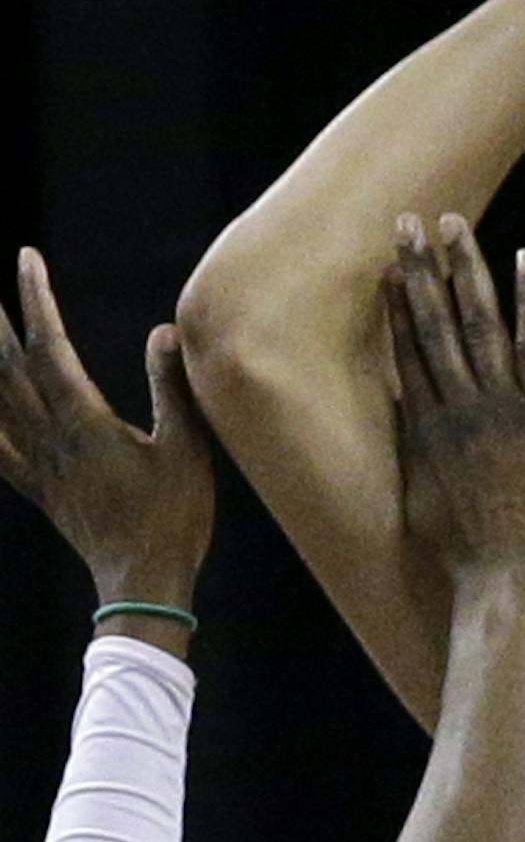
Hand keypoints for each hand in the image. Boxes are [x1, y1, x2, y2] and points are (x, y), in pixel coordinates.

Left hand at [0, 249, 212, 605]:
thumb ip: (172, 388)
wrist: (144, 583)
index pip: (51, 348)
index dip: (36, 300)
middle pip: (10, 370)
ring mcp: (42, 468)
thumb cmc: (174, 519)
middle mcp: (54, 441)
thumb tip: (163, 330)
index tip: (26, 258)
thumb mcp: (188, 449)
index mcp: (86, 425)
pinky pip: (0, 453)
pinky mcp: (43, 492)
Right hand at [385, 215, 524, 575]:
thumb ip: (411, 460)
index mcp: (425, 428)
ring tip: (453, 224)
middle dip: (420, 270)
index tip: (388, 265)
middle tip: (407, 222)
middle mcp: (456, 407)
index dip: (397, 304)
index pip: (406, 350)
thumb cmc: (466, 555)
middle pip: (433, 324)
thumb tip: (400, 432)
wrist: (509, 580)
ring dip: (465, 270)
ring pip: (478, 323)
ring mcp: (501, 407)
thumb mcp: (421, 503)